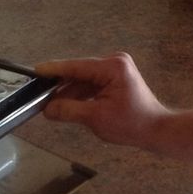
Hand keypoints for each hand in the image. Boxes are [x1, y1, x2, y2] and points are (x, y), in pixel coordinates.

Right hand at [36, 53, 168, 149]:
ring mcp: (116, 70)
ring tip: (48, 103)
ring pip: (83, 79)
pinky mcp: (115, 80)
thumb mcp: (95, 118)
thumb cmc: (131, 124)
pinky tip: (65, 104)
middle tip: (38, 94)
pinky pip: (91, 84)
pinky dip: (79, 94)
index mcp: (112, 67)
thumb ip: (69, 110)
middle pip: (78, 72)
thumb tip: (47, 109)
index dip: (54, 70)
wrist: (156, 130)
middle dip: (59, 85)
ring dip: (68, 92)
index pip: (75, 67)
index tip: (35, 71)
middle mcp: (114, 63)